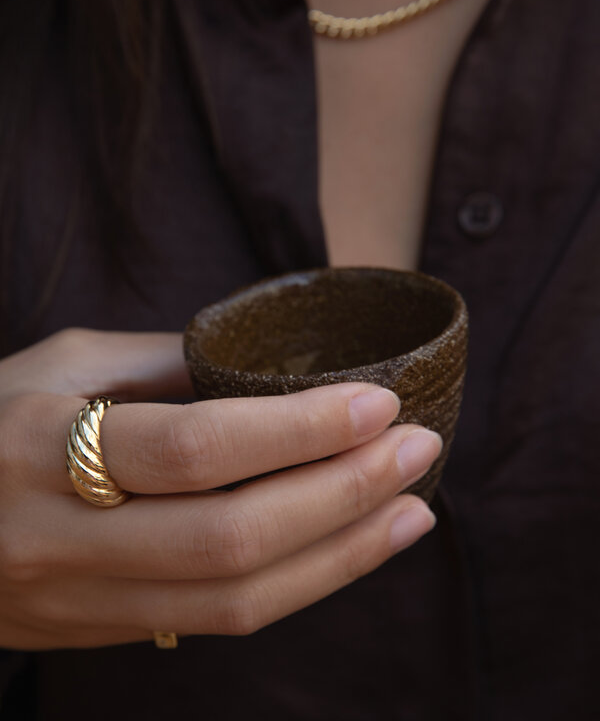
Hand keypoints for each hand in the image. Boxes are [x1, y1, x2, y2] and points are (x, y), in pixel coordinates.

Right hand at [0, 328, 439, 649]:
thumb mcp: (59, 365)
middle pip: (230, 539)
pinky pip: (220, 622)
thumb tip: (267, 368)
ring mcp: (83, 603)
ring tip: (414, 508)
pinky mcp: (107, 633)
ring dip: (341, 555)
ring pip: (235, 602)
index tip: (376, 402)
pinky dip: (301, 583)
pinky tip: (353, 545)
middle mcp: (62, 541)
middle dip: (341, 494)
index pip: (194, 450)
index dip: (296, 429)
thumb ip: (161, 364)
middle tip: (418, 448)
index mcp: (41, 450)